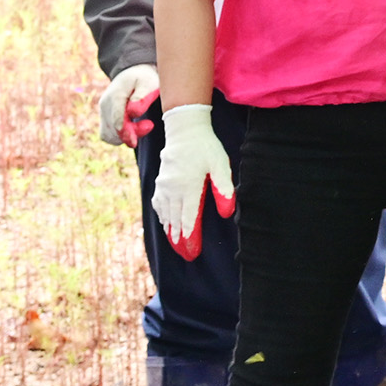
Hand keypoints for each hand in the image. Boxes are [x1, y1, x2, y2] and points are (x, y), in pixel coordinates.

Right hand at [97, 64, 161, 147]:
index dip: (125, 132)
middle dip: (130, 134)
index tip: (134, 142)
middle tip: (148, 125)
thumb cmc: (144, 77)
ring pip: (108, 135)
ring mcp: (103, 111)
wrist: (132, 71)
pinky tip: (133, 130)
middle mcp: (105, 104)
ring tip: (143, 126)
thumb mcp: (148, 82)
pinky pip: (107, 134)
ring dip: (124, 137)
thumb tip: (133, 113)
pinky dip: (119, 136)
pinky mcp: (104, 117)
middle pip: (112, 129)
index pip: (116, 118)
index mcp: (116, 95)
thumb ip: (141, 97)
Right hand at [154, 103, 235, 260]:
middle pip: (175, 220)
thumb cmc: (206, 148)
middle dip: (180, 239)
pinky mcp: (160, 182)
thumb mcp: (220, 166)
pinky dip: (162, 217)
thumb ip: (223, 190)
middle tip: (186, 255)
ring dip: (170, 230)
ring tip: (176, 244)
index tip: (192, 252)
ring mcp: (164, 187)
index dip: (191, 237)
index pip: (189, 219)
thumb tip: (226, 213)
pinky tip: (166, 224)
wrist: (184, 130)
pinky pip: (158, 205)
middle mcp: (173, 190)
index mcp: (188, 187)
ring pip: (165, 214)